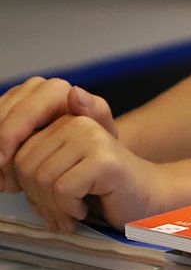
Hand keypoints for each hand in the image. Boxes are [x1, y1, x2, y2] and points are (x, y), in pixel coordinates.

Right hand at [0, 78, 116, 192]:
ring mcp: (17, 96)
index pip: (22, 112)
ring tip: (7, 181)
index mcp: (55, 90)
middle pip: (0, 118)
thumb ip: (93, 112)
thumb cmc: (94, 142)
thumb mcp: (101, 131)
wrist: (85, 147)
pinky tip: (2, 176)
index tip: (2, 161)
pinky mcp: (4, 109)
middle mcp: (34, 88)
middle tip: (5, 180)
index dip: (7, 136)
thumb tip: (75, 93)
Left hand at [13, 114, 162, 230]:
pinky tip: (84, 211)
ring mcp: (93, 139)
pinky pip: (63, 189)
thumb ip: (35, 164)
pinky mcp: (105, 161)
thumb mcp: (62, 173)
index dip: (26, 187)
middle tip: (59, 214)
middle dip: (38, 199)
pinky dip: (70, 209)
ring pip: (43, 179)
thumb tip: (2, 172)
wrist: (148, 201)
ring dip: (54, 208)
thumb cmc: (102, 191)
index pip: (18, 154)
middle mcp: (79, 122)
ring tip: (71, 215)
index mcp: (65, 120)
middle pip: (27, 167)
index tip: (46, 202)